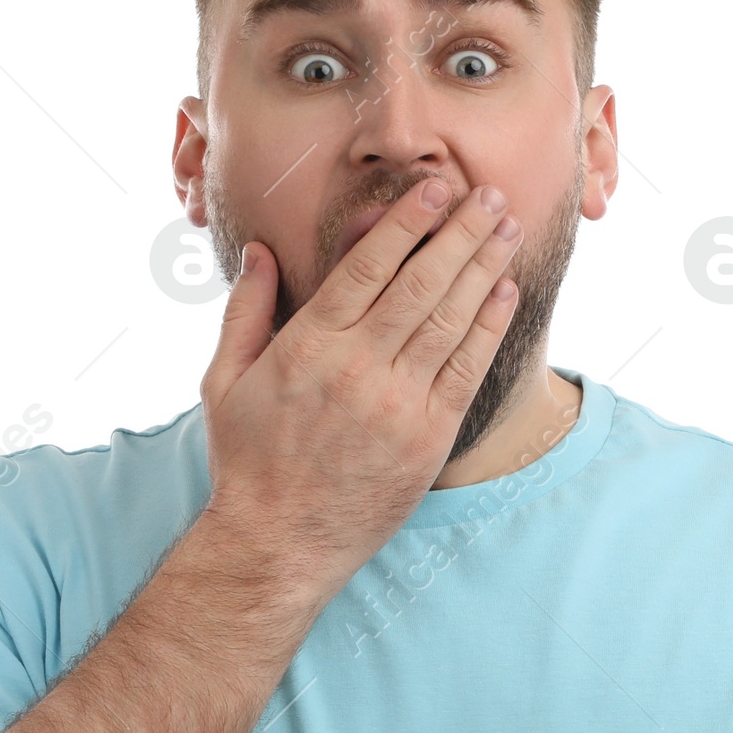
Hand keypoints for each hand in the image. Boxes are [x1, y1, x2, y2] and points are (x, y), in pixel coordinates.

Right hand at [198, 181, 523, 601]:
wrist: (279, 544)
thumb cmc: (247, 461)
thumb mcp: (224, 381)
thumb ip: (245, 311)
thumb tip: (259, 251)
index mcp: (308, 346)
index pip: (368, 267)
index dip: (407, 223)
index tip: (434, 189)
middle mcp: (358, 368)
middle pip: (422, 283)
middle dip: (460, 233)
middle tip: (489, 195)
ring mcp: (398, 404)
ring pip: (451, 319)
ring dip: (486, 267)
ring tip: (509, 229)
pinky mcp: (428, 439)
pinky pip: (467, 370)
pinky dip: (490, 326)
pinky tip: (505, 291)